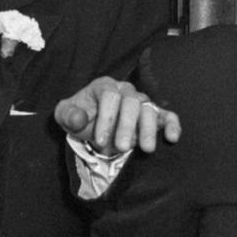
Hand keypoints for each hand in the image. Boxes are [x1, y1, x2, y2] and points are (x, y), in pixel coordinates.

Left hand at [54, 77, 180, 154]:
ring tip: (147, 149)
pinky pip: (167, 116)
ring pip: (149, 110)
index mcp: (104, 86)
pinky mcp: (154, 115)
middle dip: (127, 126)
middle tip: (122, 147)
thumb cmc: (79, 116)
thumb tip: (78, 118)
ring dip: (149, 129)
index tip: (101, 140)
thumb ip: (68, 114)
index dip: (106, 118)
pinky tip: (172, 138)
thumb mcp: (65, 115)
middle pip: (132, 103)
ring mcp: (141, 102)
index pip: (110, 96)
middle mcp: (126, 91)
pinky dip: (172, 125)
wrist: (91, 122)